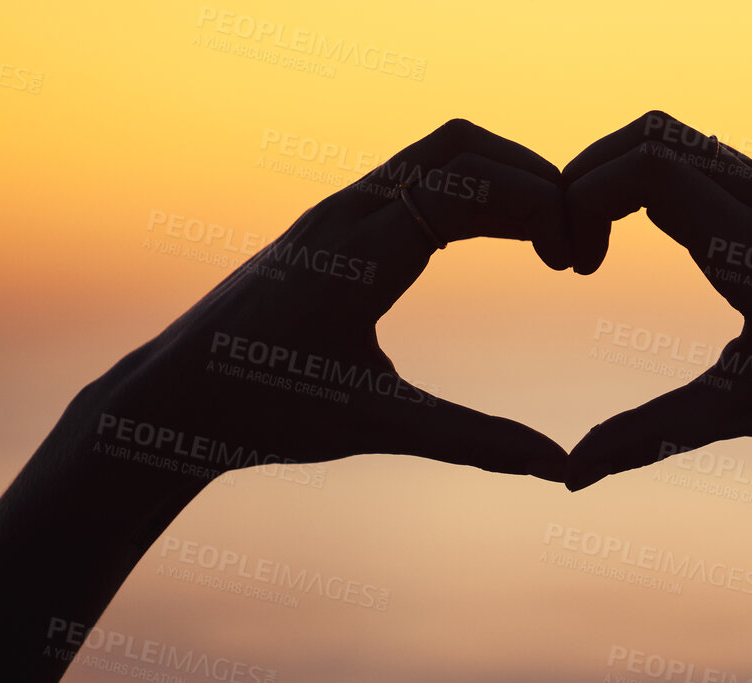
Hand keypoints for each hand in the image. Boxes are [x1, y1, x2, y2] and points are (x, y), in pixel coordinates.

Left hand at [84, 120, 573, 484]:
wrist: (174, 396)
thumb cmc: (266, 412)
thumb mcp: (377, 426)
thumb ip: (473, 440)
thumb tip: (556, 468)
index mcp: (359, 254)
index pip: (467, 185)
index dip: (539, 207)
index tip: (577, 261)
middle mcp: (347, 213)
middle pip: (462, 145)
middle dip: (533, 177)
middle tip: (574, 245)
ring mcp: (337, 208)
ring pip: (438, 151)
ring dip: (503, 179)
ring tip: (549, 244)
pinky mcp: (333, 221)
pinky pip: (415, 175)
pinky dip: (470, 190)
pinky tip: (500, 241)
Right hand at [560, 111, 751, 493]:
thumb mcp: (746, 413)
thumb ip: (651, 434)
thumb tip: (571, 476)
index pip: (648, 165)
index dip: (585, 198)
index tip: (577, 267)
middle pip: (657, 132)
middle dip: (593, 174)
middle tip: (576, 249)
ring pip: (691, 142)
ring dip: (632, 179)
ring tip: (605, 251)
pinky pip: (724, 166)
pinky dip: (673, 188)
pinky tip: (670, 255)